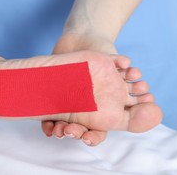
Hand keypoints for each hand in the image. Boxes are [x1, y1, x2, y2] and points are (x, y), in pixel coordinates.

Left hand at [43, 31, 117, 145]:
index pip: (97, 130)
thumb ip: (121, 68)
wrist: (81, 38)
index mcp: (101, 107)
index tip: (87, 138)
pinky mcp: (52, 96)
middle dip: (75, 133)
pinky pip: (47, 114)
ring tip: (56, 130)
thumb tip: (130, 71)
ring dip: (59, 130)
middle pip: (79, 129)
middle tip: (69, 131)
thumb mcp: (112, 62)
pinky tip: (46, 127)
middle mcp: (84, 108)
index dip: (93, 136)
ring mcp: (67, 102)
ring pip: (63, 124)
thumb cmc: (100, 52)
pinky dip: (46, 123)